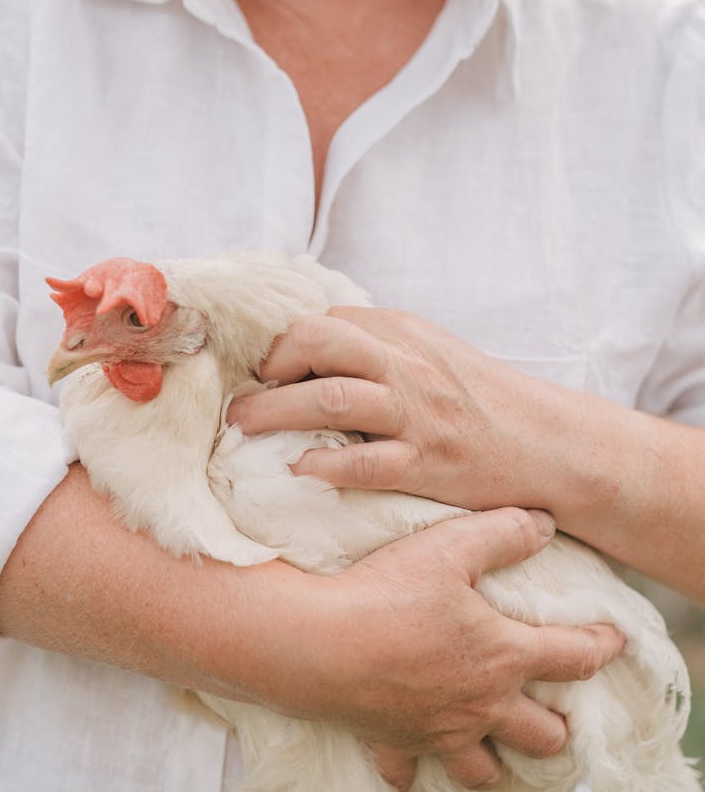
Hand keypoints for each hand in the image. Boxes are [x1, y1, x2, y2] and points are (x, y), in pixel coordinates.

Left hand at [227, 307, 563, 512]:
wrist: (551, 445)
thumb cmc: (483, 404)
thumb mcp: (432, 356)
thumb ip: (379, 349)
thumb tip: (310, 353)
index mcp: (405, 334)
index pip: (326, 320)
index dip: (282, 344)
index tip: (259, 373)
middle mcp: (407, 366)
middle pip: (318, 343)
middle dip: (269, 367)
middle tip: (240, 398)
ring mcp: (416, 415)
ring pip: (329, 399)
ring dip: (274, 413)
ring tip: (242, 428)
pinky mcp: (426, 463)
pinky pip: (363, 462)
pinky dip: (322, 465)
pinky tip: (298, 470)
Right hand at [305, 507, 624, 789]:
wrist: (314, 645)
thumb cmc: (384, 595)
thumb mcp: (449, 548)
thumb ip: (502, 534)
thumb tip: (544, 524)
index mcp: (504, 657)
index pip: (575, 658)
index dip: (602, 646)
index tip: (614, 641)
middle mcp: (480, 706)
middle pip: (543, 736)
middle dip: (558, 728)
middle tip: (555, 714)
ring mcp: (438, 733)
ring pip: (485, 771)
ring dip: (498, 763)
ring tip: (498, 750)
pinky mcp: (394, 746)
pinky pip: (409, 777)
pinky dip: (415, 776)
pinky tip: (413, 768)